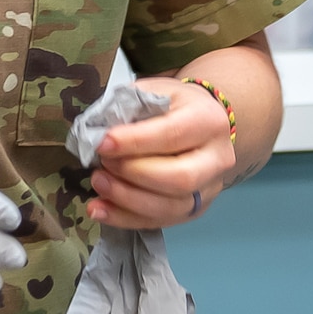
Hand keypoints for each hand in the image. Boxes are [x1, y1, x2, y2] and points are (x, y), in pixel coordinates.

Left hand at [90, 78, 234, 229]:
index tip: (101, 143)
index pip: (172, 135)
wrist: (202, 123)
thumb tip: (95, 133)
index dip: (134, 142)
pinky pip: (162, 221)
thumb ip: (127, 108)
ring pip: (172, 206)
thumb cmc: (171, 105)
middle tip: (101, 163)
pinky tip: (99, 210)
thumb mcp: (152, 92)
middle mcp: (217, 158)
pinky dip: (126, 218)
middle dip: (133, 174)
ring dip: (127, 199)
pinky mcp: (196, 208)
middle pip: (180, 178)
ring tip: (97, 183)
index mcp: (208, 121)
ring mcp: (209, 188)